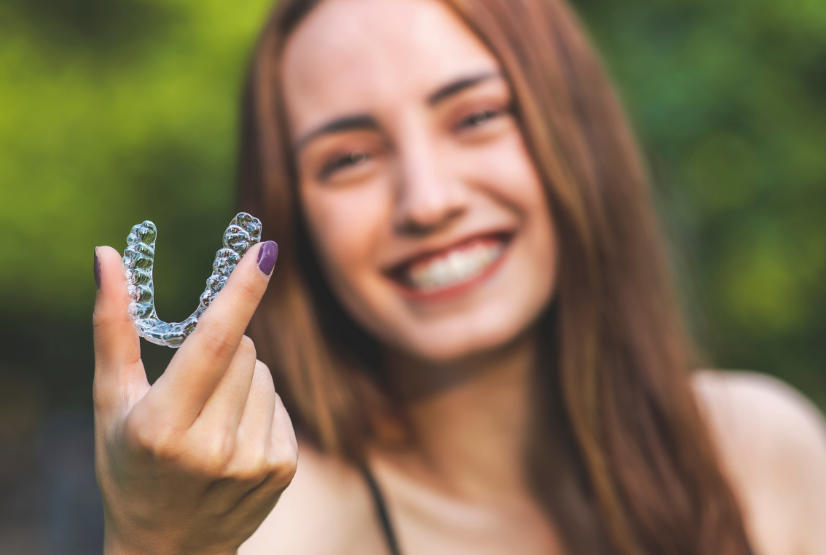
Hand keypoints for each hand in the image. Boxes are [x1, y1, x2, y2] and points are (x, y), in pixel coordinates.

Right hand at [92, 242, 296, 554]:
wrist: (167, 547)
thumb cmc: (129, 464)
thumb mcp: (110, 402)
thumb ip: (113, 327)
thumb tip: (107, 256)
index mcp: (163, 426)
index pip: (212, 342)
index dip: (241, 291)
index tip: (265, 250)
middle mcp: (212, 447)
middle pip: (243, 349)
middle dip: (222, 348)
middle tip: (193, 387)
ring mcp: (253, 461)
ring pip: (264, 373)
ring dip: (242, 380)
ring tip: (210, 421)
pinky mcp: (282, 469)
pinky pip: (280, 402)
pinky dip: (259, 408)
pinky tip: (234, 439)